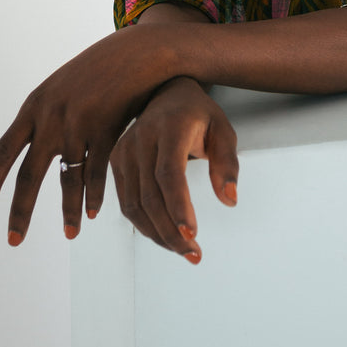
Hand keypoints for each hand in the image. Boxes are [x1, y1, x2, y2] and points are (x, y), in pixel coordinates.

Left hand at [0, 25, 182, 243]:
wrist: (137, 52)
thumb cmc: (99, 69)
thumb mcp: (61, 86)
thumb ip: (44, 114)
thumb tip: (27, 145)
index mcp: (34, 106)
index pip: (3, 151)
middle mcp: (51, 116)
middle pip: (28, 174)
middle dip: (20, 211)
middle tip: (14, 241)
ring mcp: (79, 123)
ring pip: (67, 178)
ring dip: (68, 211)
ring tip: (69, 234)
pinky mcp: (107, 129)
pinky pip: (96, 171)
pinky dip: (94, 194)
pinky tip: (92, 212)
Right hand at [110, 78, 238, 262]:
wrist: (167, 93)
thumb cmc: (199, 116)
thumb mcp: (223, 130)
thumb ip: (227, 164)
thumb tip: (230, 200)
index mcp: (170, 128)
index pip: (169, 174)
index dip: (179, 207)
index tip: (193, 233)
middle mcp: (141, 138)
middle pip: (150, 196)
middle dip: (171, 231)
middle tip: (194, 254)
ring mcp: (125, 150)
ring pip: (134, 205)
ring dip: (158, 234)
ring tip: (183, 250)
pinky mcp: (116, 162)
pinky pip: (126, 202)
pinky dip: (144, 225)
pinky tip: (164, 236)